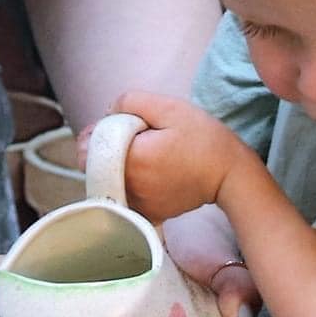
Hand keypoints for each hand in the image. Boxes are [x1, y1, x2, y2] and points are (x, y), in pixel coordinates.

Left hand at [108, 90, 258, 222]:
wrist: (230, 175)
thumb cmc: (204, 140)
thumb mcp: (169, 107)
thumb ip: (130, 102)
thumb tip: (107, 113)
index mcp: (131, 160)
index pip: (85, 152)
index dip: (94, 137)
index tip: (114, 128)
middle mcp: (129, 187)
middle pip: (94, 168)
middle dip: (105, 151)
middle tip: (132, 139)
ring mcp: (139, 205)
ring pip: (109, 184)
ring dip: (117, 168)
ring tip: (145, 155)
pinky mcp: (149, 214)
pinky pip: (127, 197)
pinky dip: (131, 185)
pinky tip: (151, 173)